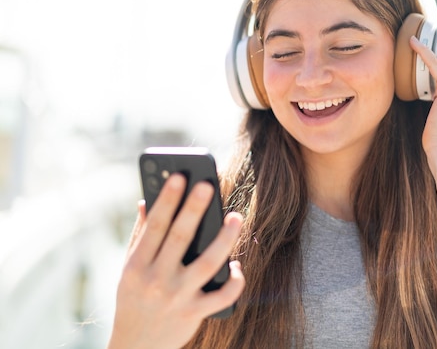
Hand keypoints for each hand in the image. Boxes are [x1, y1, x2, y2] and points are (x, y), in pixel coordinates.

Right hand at [107, 174, 244, 348]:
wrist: (136, 348)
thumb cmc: (134, 301)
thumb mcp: (128, 271)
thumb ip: (140, 237)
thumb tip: (146, 200)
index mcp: (136, 266)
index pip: (154, 226)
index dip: (167, 199)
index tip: (179, 176)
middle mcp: (156, 280)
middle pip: (179, 238)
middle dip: (193, 210)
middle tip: (208, 185)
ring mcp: (177, 297)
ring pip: (207, 263)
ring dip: (224, 239)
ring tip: (235, 217)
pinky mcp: (194, 314)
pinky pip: (221, 296)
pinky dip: (234, 281)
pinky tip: (237, 264)